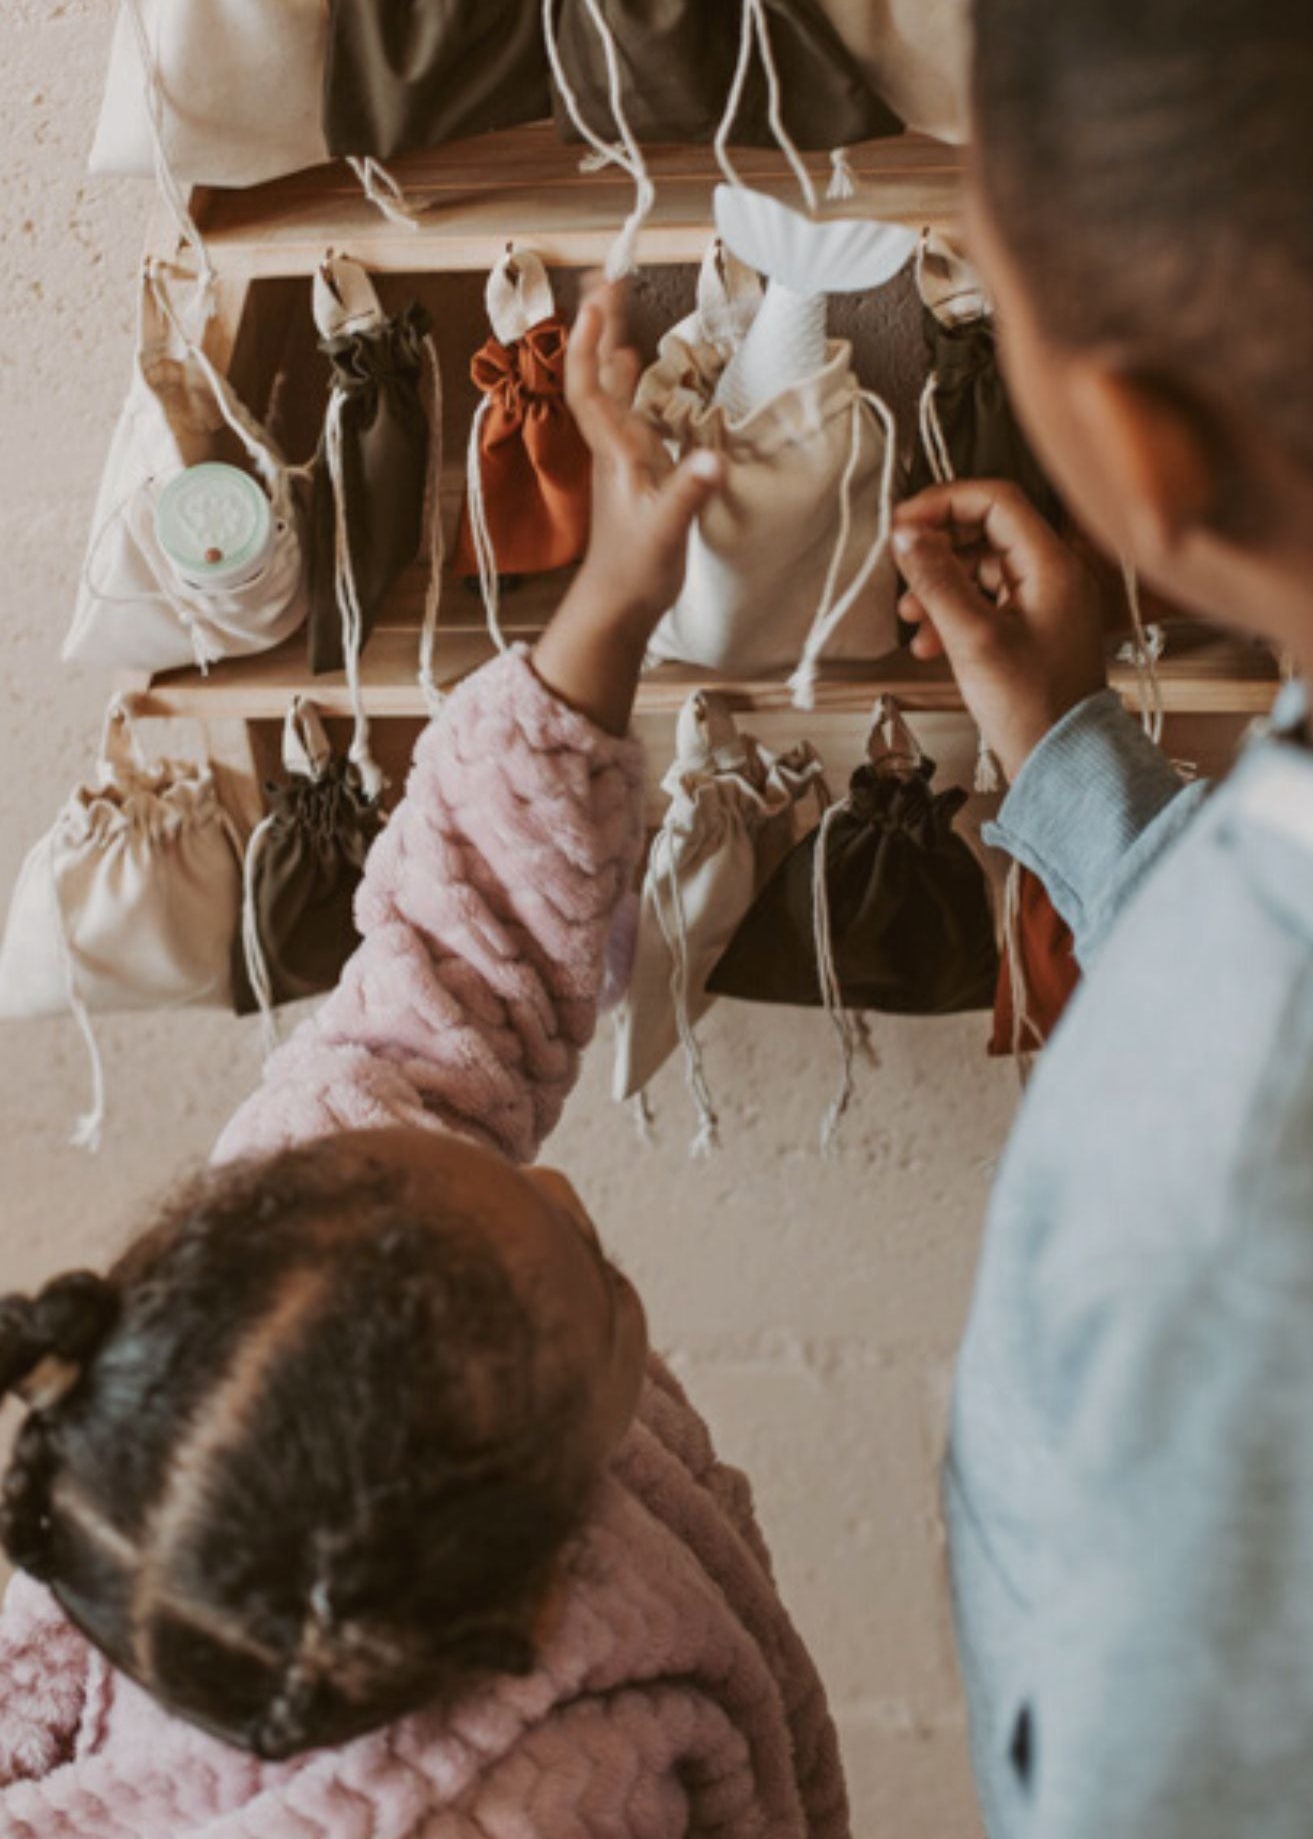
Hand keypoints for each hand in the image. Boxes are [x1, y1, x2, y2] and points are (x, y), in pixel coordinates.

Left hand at [534, 278, 722, 733]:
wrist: (618, 604)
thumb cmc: (636, 570)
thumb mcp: (666, 532)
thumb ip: (687, 494)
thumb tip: (711, 459)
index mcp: (615, 452)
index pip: (590, 387)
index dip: (591, 344)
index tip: (599, 302)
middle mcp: (613, 445)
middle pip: (596, 374)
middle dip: (599, 326)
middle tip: (606, 278)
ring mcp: (622, 454)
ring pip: (611, 388)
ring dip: (611, 346)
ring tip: (616, 304)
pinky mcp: (636, 468)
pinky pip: (630, 409)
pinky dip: (633, 380)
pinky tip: (640, 366)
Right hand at [893, 480, 1107, 781]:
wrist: (1061, 760)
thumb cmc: (1031, 706)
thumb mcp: (972, 638)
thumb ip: (937, 580)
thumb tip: (906, 535)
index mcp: (1052, 565)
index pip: (996, 501)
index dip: (944, 504)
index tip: (903, 525)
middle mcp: (1054, 574)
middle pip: (986, 532)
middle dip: (938, 549)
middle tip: (901, 568)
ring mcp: (1045, 601)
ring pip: (982, 569)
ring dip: (940, 585)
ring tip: (910, 617)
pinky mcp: (1034, 628)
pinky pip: (987, 601)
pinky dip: (955, 612)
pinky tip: (929, 642)